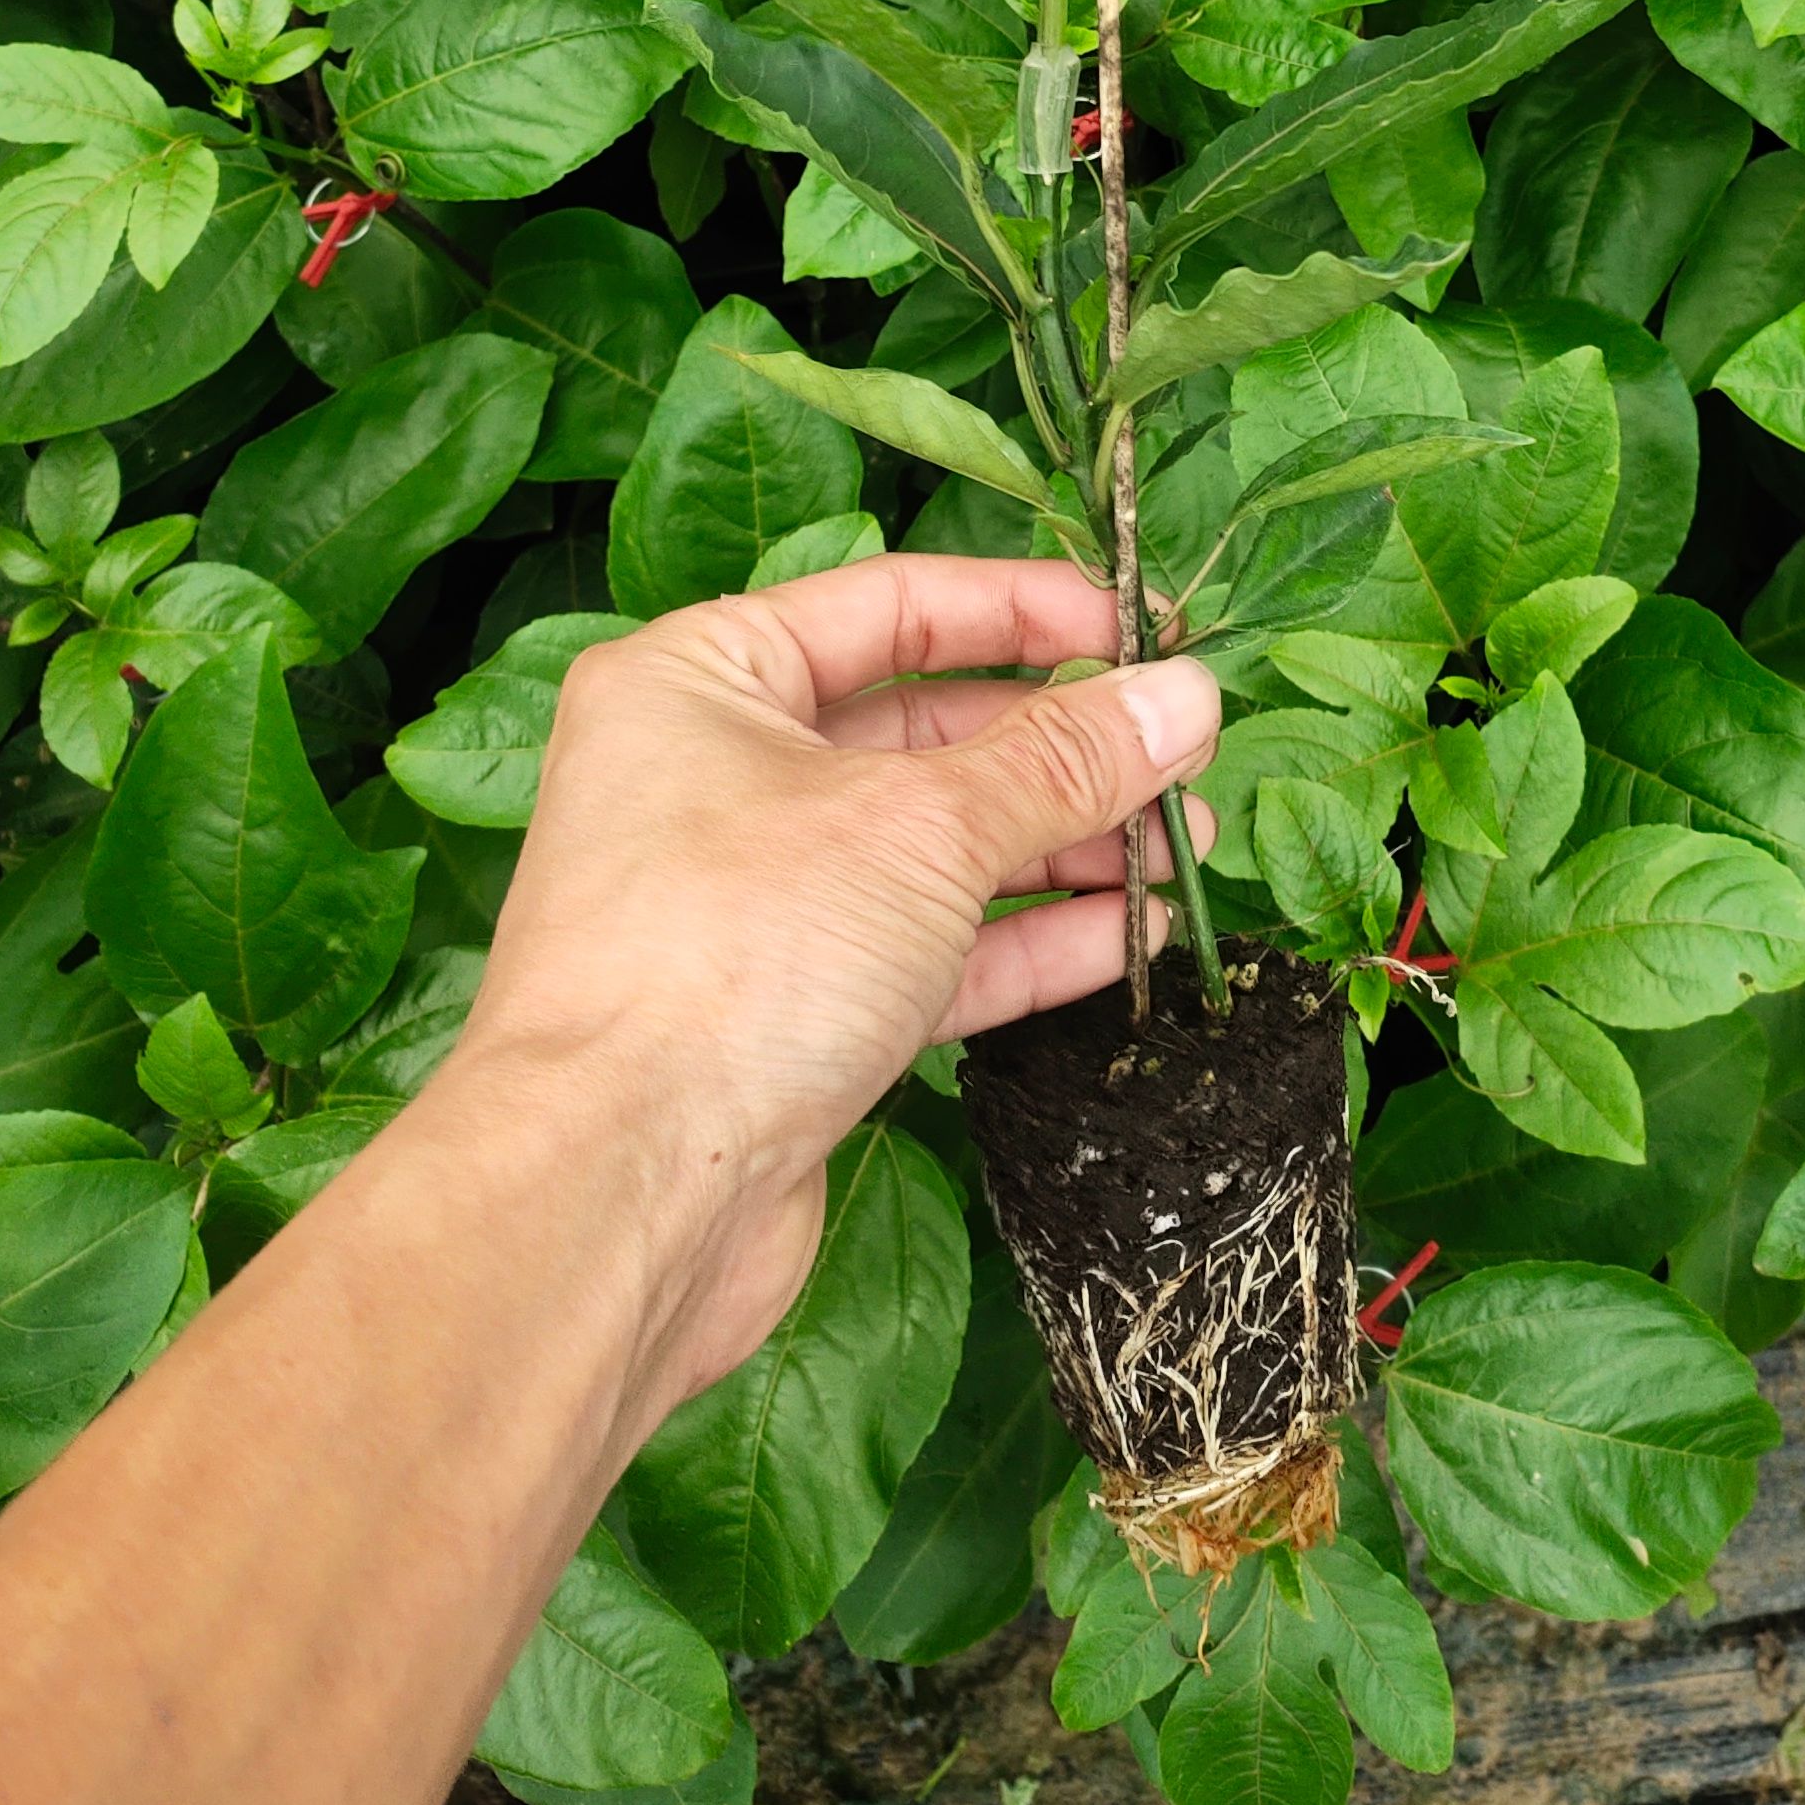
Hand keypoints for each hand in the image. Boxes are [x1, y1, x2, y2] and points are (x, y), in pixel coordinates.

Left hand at [437, 553, 1219, 1436]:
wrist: (616, 1197)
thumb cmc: (728, 959)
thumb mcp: (921, 826)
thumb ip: (1062, 761)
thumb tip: (1182, 697)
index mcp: (700, 682)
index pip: (890, 608)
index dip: (1026, 610)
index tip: (1142, 628)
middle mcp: (714, 780)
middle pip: (920, 733)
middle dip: (1062, 748)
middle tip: (1187, 755)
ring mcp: (751, 908)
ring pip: (934, 852)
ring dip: (1064, 848)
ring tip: (1186, 851)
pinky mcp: (789, 1021)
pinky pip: (929, 955)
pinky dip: (1027, 943)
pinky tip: (1131, 936)